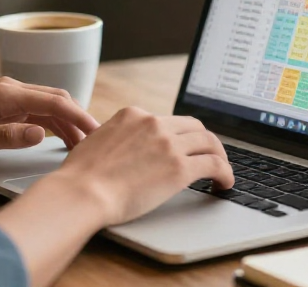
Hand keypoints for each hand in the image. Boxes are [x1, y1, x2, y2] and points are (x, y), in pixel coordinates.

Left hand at [0, 77, 99, 163]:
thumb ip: (8, 137)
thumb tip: (40, 133)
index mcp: (5, 94)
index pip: (53, 101)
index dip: (78, 116)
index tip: (96, 132)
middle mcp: (9, 88)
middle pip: (55, 98)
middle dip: (78, 117)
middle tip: (96, 140)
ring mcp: (6, 94)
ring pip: (47, 103)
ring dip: (66, 121)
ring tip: (83, 143)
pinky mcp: (3, 103)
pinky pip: (35, 109)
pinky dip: (52, 121)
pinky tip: (61, 136)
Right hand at [49, 107, 233, 226]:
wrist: (82, 192)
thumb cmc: (81, 177)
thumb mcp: (96, 141)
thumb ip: (116, 139)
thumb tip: (122, 150)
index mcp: (132, 115)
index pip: (166, 120)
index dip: (179, 135)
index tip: (182, 147)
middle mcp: (153, 123)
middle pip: (193, 126)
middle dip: (204, 141)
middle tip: (209, 155)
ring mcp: (168, 144)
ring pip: (209, 141)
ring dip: (220, 155)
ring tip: (222, 171)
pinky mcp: (180, 167)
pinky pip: (215, 164)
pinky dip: (226, 173)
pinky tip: (225, 183)